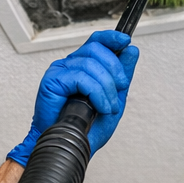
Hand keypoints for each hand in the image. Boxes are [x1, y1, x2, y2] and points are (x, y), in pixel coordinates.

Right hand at [9, 30, 138, 164]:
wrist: (73, 145)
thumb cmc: (88, 125)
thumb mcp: (114, 97)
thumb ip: (122, 75)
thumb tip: (131, 50)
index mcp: (82, 65)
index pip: (96, 41)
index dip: (111, 38)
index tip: (126, 41)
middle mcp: (69, 65)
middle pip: (96, 49)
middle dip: (115, 70)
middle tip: (120, 89)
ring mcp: (59, 72)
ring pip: (90, 65)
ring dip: (107, 89)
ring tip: (109, 106)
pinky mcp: (52, 82)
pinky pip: (81, 78)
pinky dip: (97, 94)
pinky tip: (100, 107)